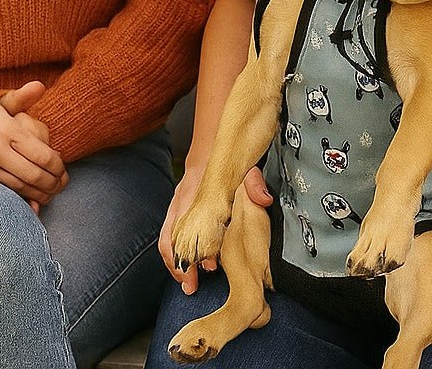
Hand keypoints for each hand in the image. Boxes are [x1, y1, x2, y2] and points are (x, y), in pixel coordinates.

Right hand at [0, 81, 67, 210]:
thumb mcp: (2, 103)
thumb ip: (23, 97)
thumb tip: (40, 85)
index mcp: (7, 129)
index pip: (41, 155)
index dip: (58, 167)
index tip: (64, 171)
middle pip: (32, 174)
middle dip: (51, 184)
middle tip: (62, 186)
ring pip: (18, 187)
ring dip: (38, 194)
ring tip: (50, 194)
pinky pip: (1, 192)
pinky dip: (18, 198)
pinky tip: (31, 200)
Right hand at [159, 166, 271, 293]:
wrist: (211, 147)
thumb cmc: (228, 162)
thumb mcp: (244, 167)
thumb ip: (254, 183)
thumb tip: (264, 199)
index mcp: (195, 191)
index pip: (187, 225)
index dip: (196, 250)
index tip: (210, 265)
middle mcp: (181, 200)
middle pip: (171, 238)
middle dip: (180, 265)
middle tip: (192, 284)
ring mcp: (176, 205)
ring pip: (168, 239)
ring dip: (175, 263)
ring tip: (187, 283)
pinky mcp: (177, 210)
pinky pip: (169, 236)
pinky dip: (176, 254)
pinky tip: (186, 268)